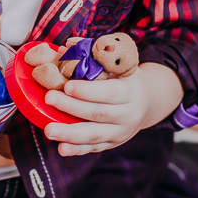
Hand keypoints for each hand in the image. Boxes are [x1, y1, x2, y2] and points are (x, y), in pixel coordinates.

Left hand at [42, 63, 182, 156]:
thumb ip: (94, 58)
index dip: (87, 91)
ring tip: (49, 130)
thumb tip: (66, 47)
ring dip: (70, 134)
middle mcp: (128, 114)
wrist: (148, 101)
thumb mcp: (118, 65)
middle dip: (71, 107)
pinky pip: (94, 148)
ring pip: (94, 135)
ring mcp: (121, 132)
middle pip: (97, 113)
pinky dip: (77, 150)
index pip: (108, 92)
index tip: (67, 86)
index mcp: (129, 91)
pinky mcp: (113, 143)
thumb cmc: (126, 79)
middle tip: (49, 99)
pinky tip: (61, 149)